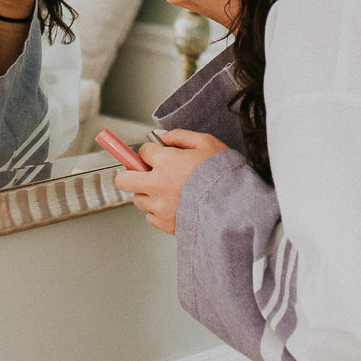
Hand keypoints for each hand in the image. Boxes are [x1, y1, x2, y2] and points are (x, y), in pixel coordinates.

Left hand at [113, 129, 227, 233]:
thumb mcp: (207, 143)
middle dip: (131, 173)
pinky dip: (158, 211)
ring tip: (167, 191)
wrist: (236, 207)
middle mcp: (157, 185)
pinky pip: (150, 216)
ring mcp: (159, 206)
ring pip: (138, 198)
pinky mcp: (165, 224)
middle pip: (123, 179)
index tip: (155, 155)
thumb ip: (180, 136)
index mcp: (165, 162)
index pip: (142, 152)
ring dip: (147, 193)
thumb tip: (162, 136)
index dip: (151, 152)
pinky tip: (174, 205)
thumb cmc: (224, 174)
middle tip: (144, 173)